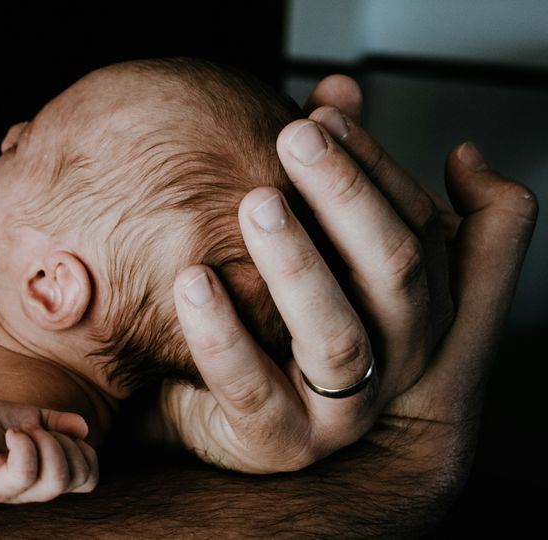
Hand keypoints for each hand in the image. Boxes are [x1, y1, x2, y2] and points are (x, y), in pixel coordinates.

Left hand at [0, 401, 97, 504]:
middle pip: (77, 477)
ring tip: (22, 431)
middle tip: (37, 429)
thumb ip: (59, 423)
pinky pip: (25, 473)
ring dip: (47, 442)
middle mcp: (34, 488)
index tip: (59, 431)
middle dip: (66, 442)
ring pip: (56, 477)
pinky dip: (24, 445)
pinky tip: (11, 433)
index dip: (86, 452)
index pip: (89, 477)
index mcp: (47, 474)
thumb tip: (84, 428)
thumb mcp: (32, 417)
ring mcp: (14, 490)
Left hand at [162, 76, 537, 473]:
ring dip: (297, 263)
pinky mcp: (282, 441)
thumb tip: (336, 87)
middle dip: (347, 195)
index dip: (373, 164)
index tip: (319, 112)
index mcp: (416, 303)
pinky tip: (191, 279)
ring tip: (255, 203)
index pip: (418, 223)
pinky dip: (221, 332)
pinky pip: (250, 386)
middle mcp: (397, 355)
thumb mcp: (316, 244)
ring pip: (336, 334)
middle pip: (394, 269)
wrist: (230, 416)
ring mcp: (344, 407)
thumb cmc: (279, 317)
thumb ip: (333, 173)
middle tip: (294, 138)